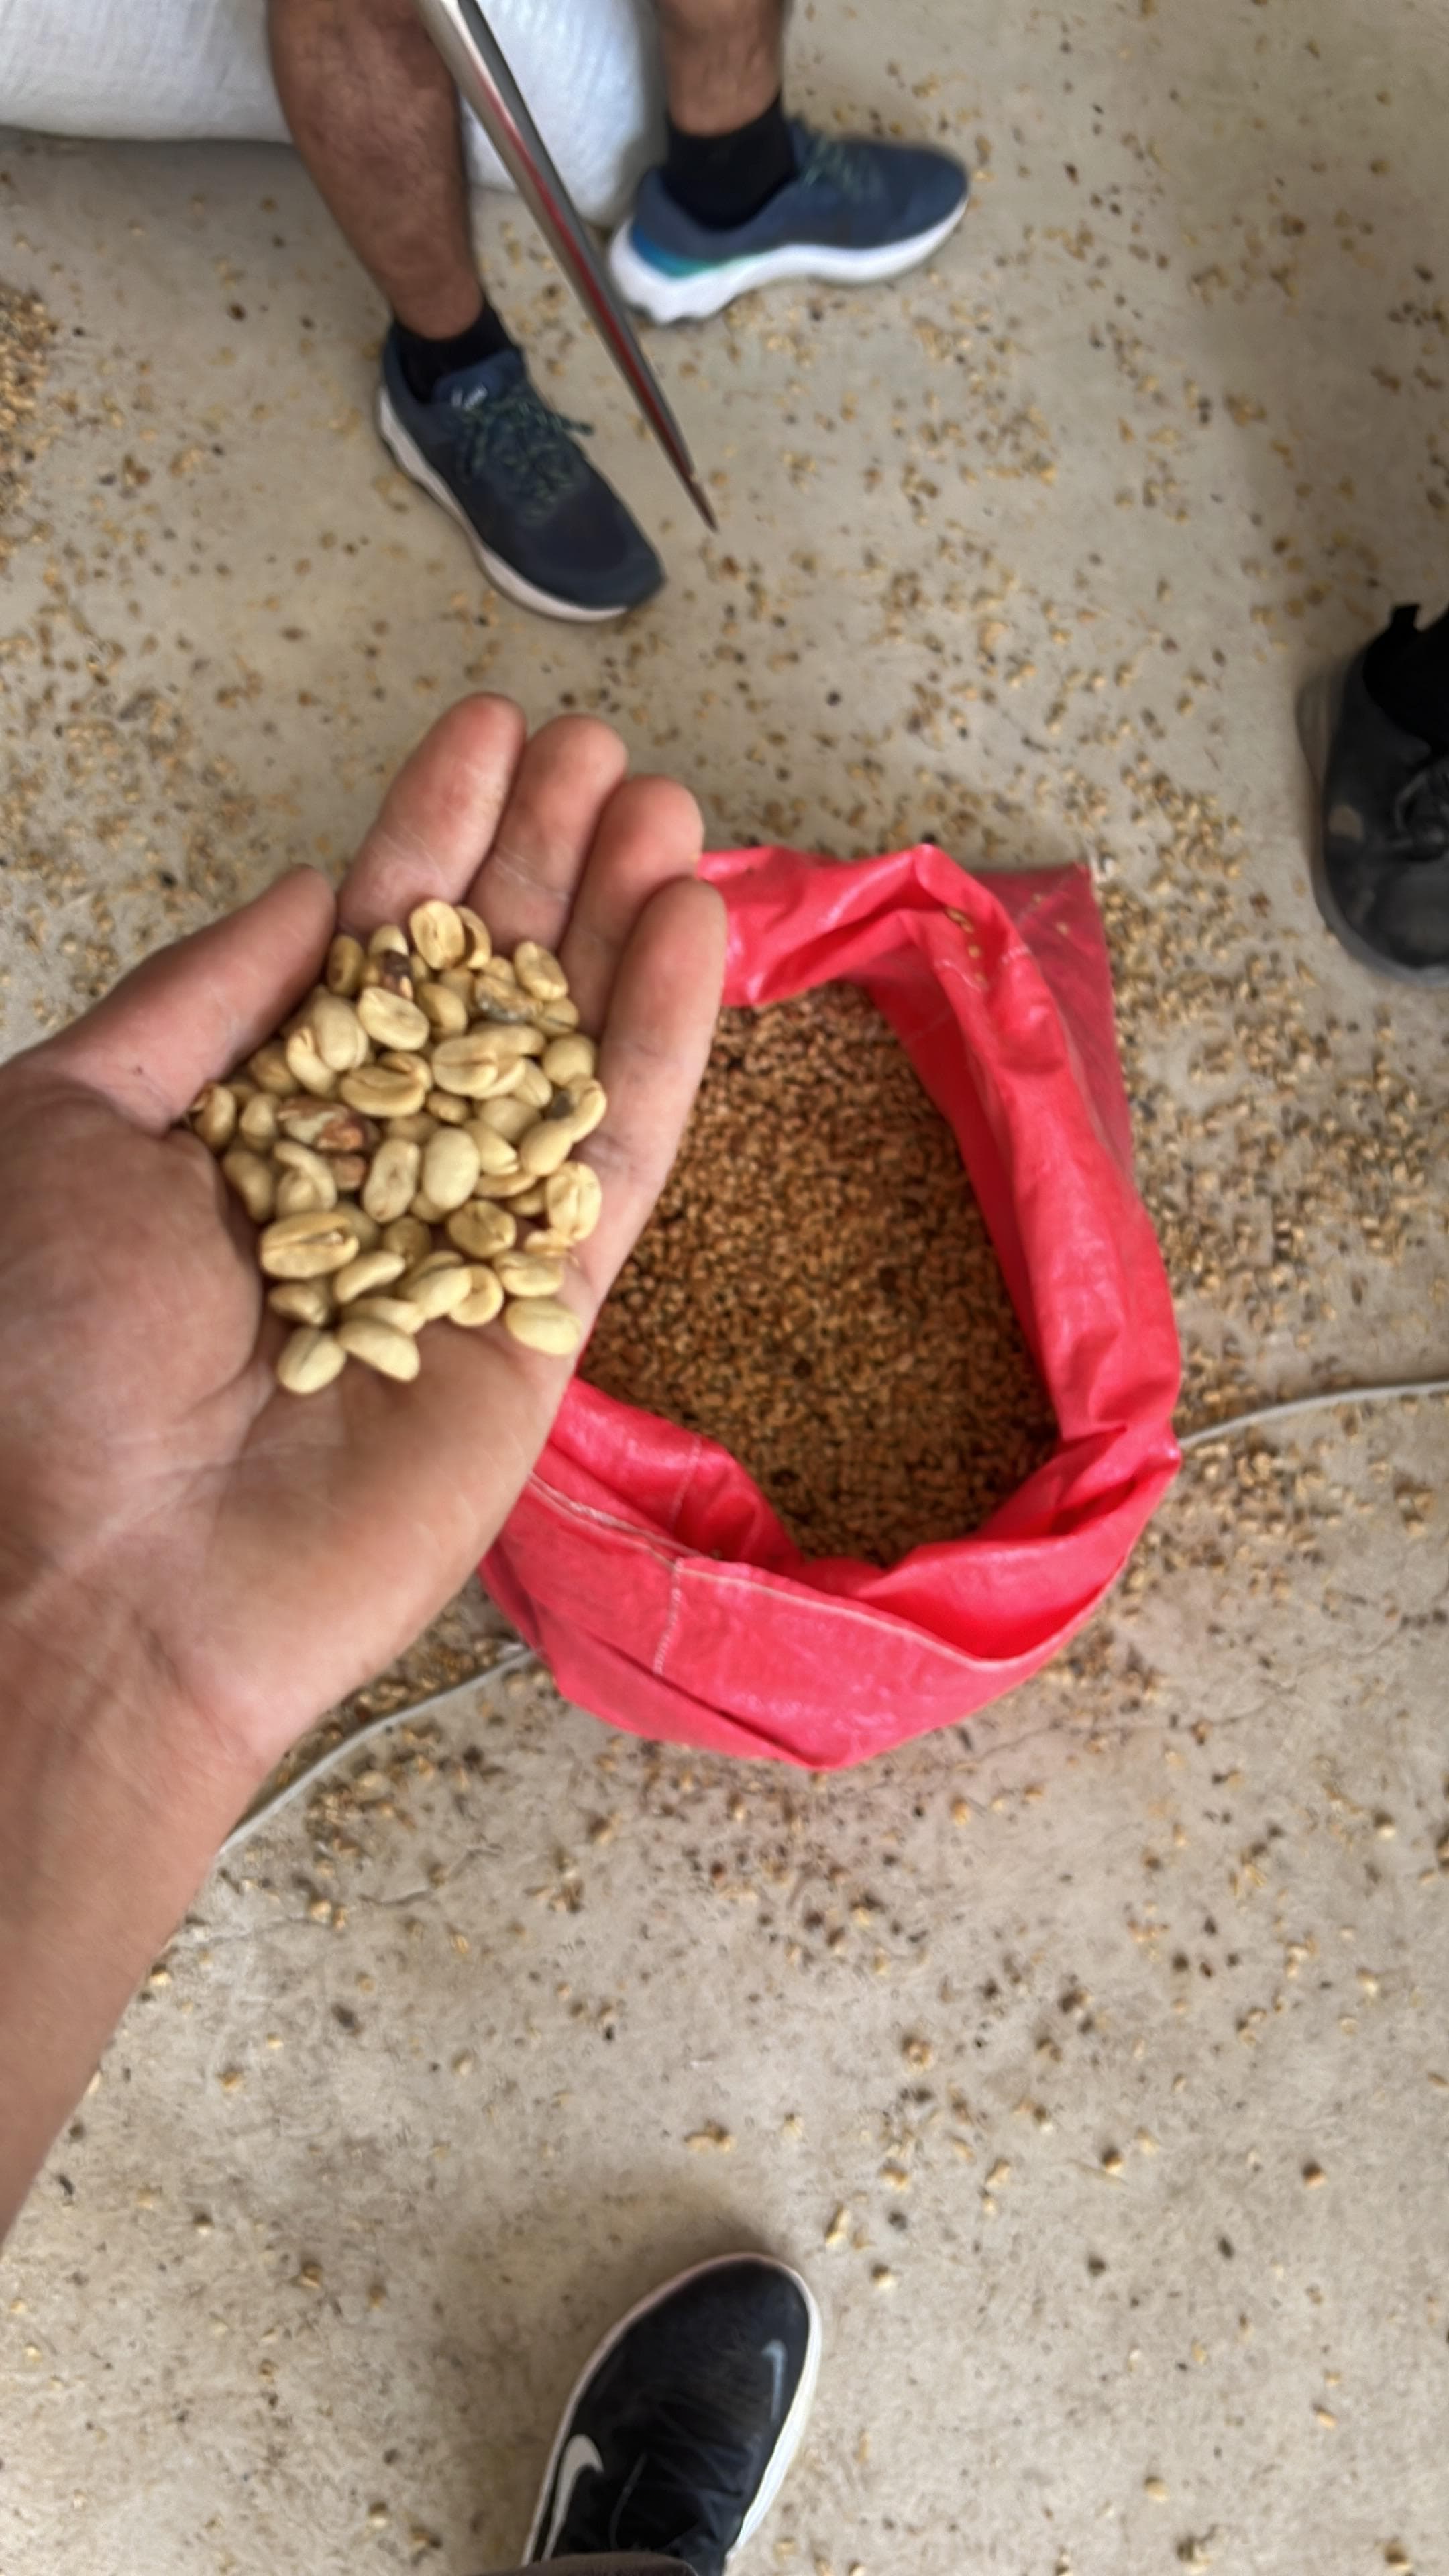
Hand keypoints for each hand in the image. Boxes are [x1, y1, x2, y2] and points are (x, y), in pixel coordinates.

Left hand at [0, 696, 724, 1792]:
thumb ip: (197, 1003)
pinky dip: (662, 1044)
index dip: (430, 833)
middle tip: (608, 752)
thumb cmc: (43, 1350)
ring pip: (567, 1055)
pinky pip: (617, 1160)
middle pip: (483, 987)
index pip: (364, 948)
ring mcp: (465, 1242)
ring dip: (624, 925)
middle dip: (546, 861)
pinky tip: (692, 930)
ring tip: (671, 807)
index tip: (489, 734)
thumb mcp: (66, 1123)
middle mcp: (366, 1167)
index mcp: (250, 1119)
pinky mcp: (544, 1320)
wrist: (98, 1570)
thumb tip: (307, 896)